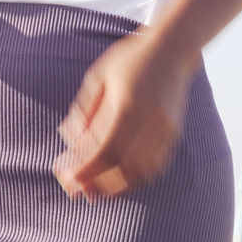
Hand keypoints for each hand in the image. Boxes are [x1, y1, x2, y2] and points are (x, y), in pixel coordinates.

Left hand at [53, 28, 198, 200]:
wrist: (171, 50)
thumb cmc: (128, 61)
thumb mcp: (99, 77)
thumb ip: (85, 110)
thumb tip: (70, 140)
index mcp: (126, 103)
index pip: (103, 148)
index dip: (85, 168)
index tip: (67, 177)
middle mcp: (148, 119)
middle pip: (121, 165)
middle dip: (97, 183)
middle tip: (78, 191)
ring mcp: (165, 129)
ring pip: (140, 172)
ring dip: (116, 187)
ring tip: (95, 191)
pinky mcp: (173, 134)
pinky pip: (154, 167)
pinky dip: (135, 179)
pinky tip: (118, 180)